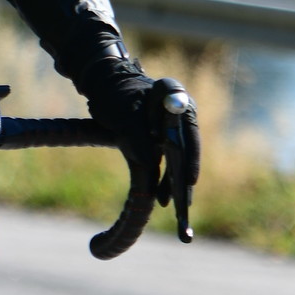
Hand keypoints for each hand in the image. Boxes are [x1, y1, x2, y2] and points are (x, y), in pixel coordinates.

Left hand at [80, 56, 201, 199]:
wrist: (104, 84)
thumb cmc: (114, 94)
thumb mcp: (123, 117)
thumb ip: (137, 139)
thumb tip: (151, 165)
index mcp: (173, 96)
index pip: (187, 131)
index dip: (190, 158)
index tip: (188, 180)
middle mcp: (179, 110)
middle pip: (187, 147)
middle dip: (185, 177)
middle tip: (185, 204)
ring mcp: (174, 125)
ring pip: (179, 157)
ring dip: (176, 183)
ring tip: (177, 210)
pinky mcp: (165, 137)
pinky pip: (169, 160)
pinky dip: (165, 178)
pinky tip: (163, 199)